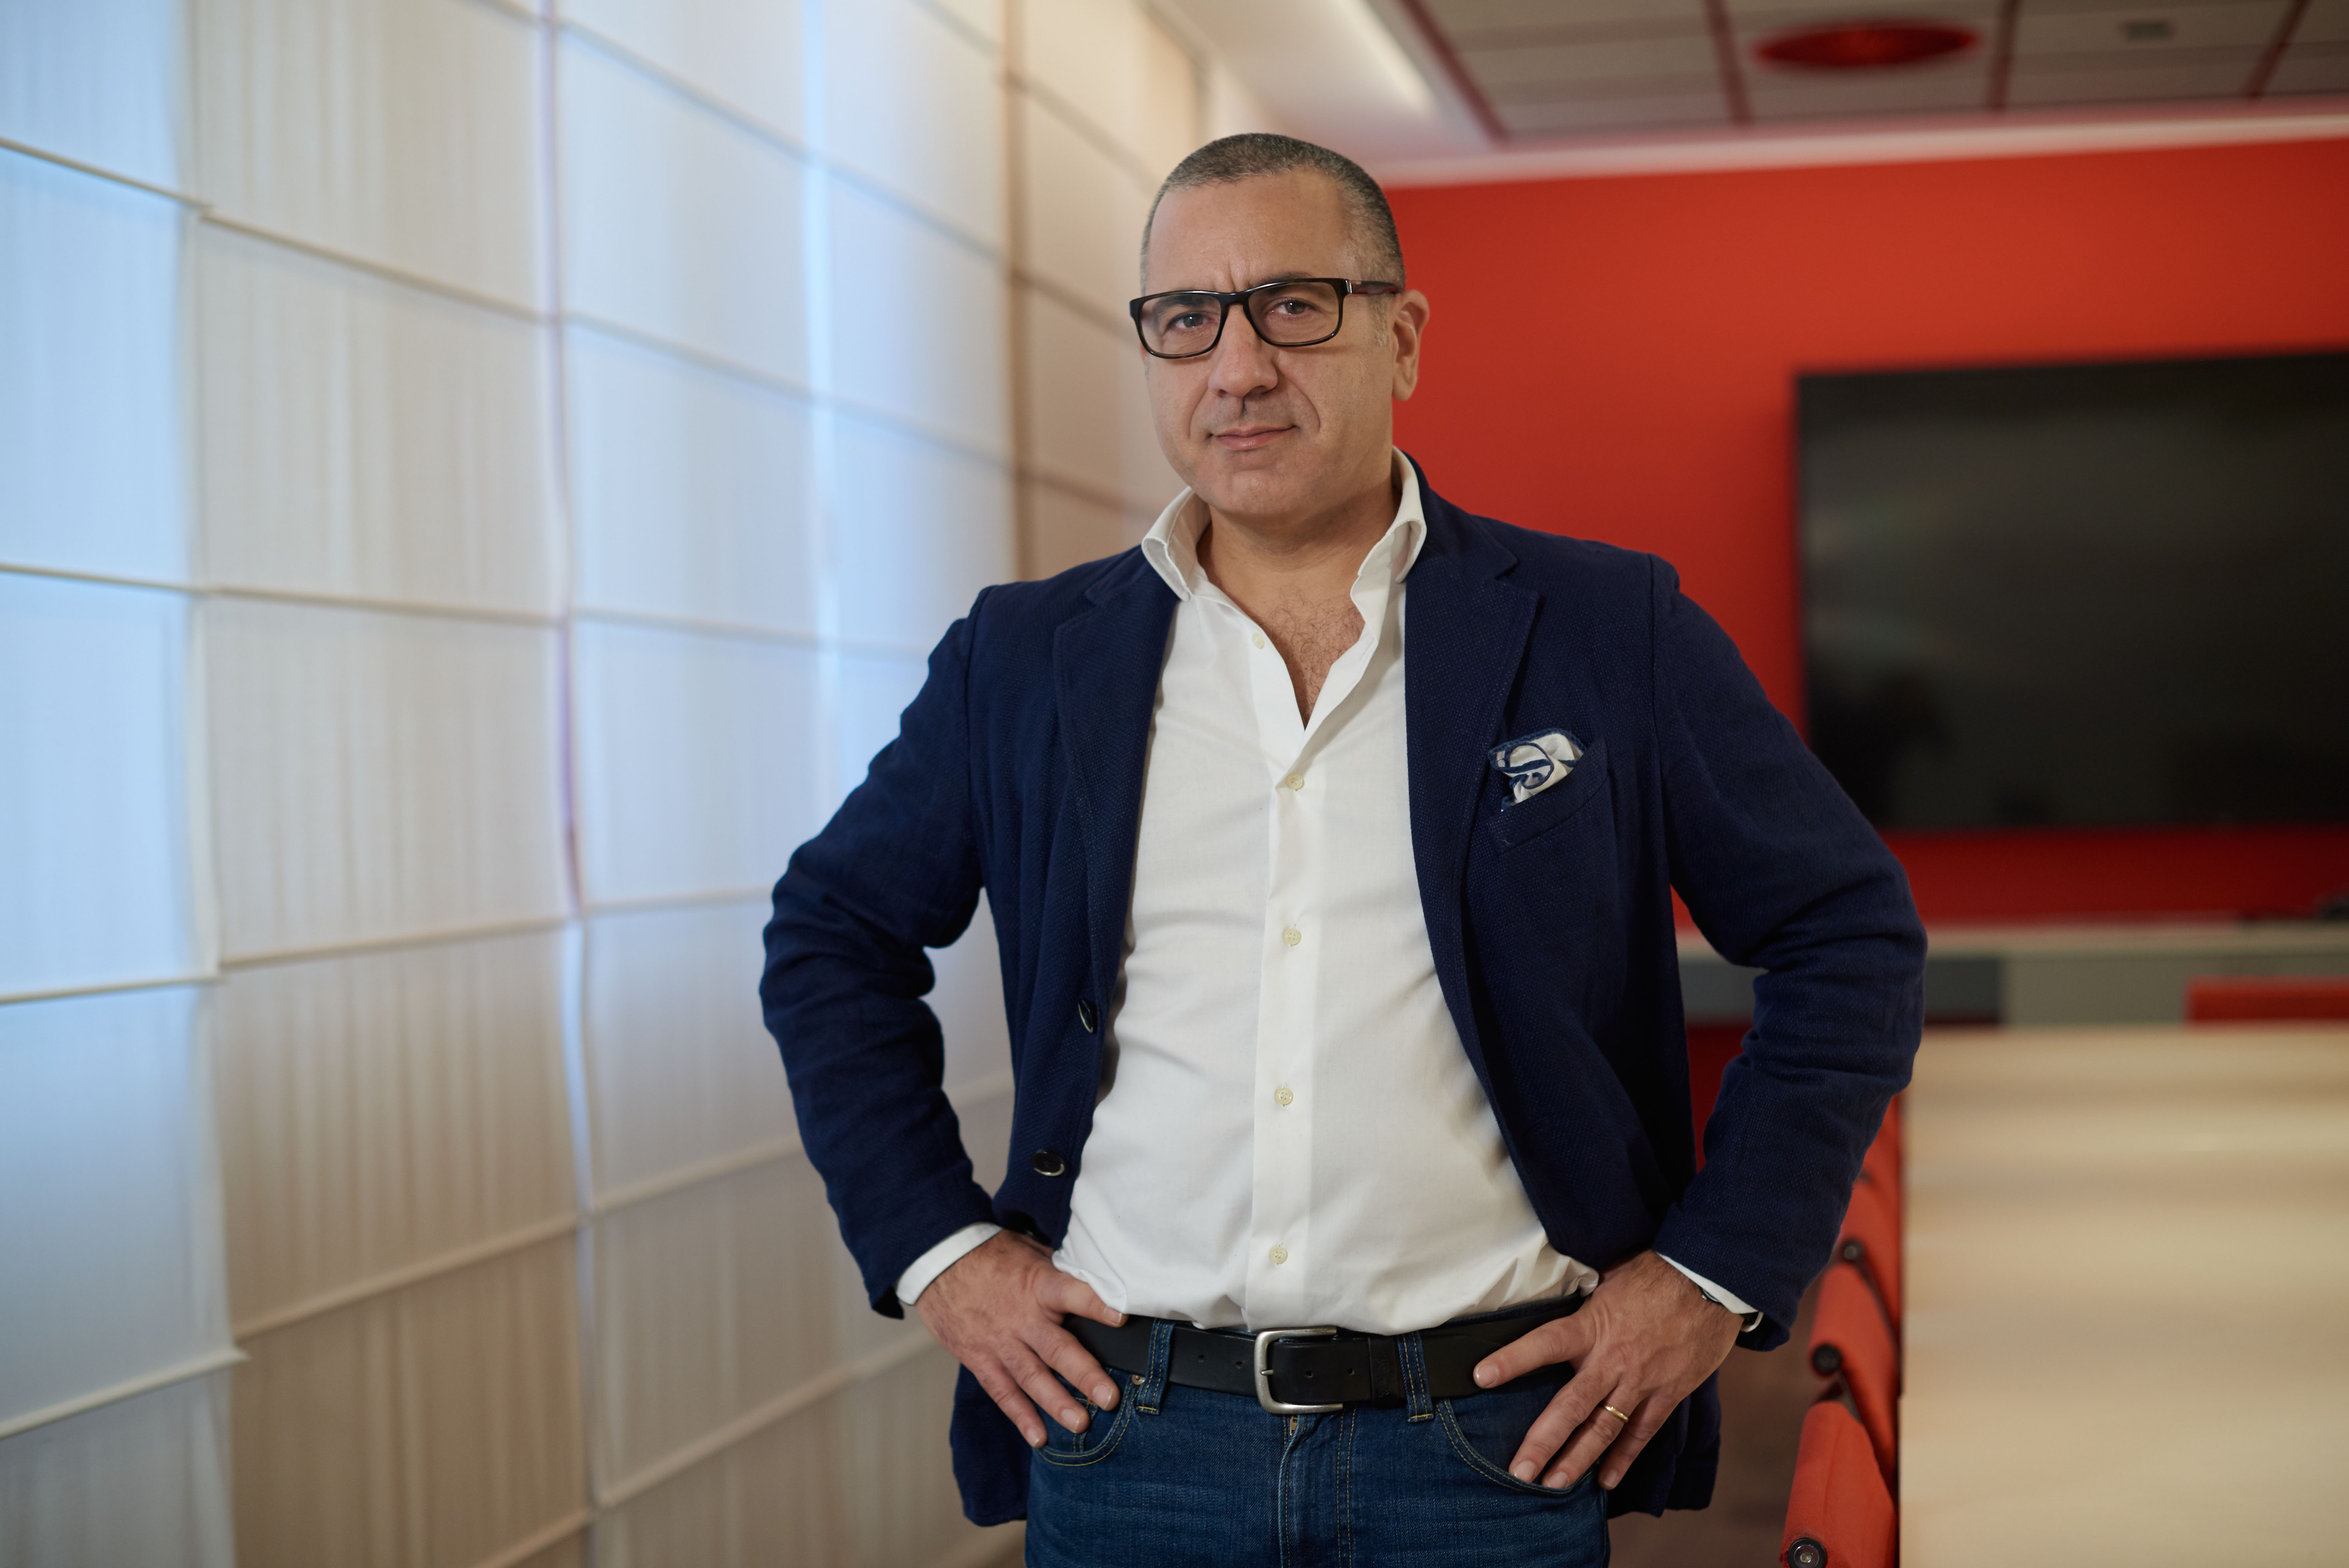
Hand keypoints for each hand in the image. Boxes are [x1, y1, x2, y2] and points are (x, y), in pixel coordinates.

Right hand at [913, 1230, 1125, 1446]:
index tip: (1121, 1318)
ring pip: (1031, 1377)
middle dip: (1085, 1375)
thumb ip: (1059, 1271)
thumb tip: (1096, 1280)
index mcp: (1038, 1285)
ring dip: (1056, 1403)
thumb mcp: (1029, 1251)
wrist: (938, 1261)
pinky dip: (1020, 1415)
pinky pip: (1002, 1391)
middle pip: (1056, 1348)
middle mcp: (1021, 1318)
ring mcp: (999, 1342)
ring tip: (1079, 1425)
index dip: (1096, 1304)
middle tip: (1109, 1398)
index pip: (1071, 1293)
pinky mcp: (979, 1359)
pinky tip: (1038, 1436)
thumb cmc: (990, 1254)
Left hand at [1470, 1250, 1741, 1490]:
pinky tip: (1605, 1479)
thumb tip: (1555, 1291)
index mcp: (1593, 1326)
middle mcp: (1613, 1360)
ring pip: (1604, 1429)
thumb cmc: (1656, 1272)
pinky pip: (1642, 1432)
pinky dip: (1624, 1458)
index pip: (1544, 1344)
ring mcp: (1641, 1382)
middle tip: (1519, 1472)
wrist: (1710, 1281)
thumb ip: (1583, 1297)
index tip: (1481, 1376)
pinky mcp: (1667, 1394)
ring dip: (1577, 1459)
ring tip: (1553, 1485)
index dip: (1512, 1360)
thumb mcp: (1610, 1275)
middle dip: (1543, 1442)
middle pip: (1571, 1407)